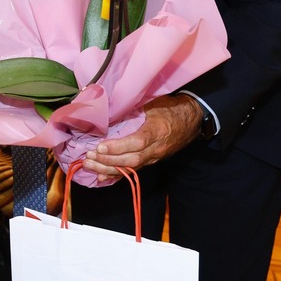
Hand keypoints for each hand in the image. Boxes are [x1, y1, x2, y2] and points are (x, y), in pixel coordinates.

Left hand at [81, 95, 201, 181]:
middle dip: (108, 161)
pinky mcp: (152, 161)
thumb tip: (109, 109)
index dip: (118, 147)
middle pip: (132, 160)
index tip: (100, 146)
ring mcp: (155, 157)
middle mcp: (157, 148)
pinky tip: (102, 177)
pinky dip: (117, 175)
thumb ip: (135, 108)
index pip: (137, 142)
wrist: (192, 119)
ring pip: (131, 168)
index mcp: (158, 130)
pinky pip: (134, 171)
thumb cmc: (171, 107)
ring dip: (108, 169)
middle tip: (88, 156)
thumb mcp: (154, 103)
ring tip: (89, 165)